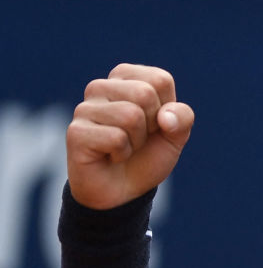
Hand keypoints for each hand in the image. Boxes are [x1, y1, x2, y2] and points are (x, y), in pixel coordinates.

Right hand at [66, 64, 193, 209]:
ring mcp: (84, 108)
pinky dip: (122, 153)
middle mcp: (101, 87)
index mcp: (126, 77)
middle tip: (137, 138)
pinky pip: (116, 138)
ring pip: (130, 115)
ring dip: (136, 141)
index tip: (154, 123)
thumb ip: (183, 118)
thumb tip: (166, 117)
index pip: (160, 80)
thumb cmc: (147, 155)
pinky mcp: (75, 131)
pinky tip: (110, 157)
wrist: (125, 191)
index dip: (167, 109)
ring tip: (123, 147)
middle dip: (151, 125)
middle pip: (144, 94)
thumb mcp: (176, 135)